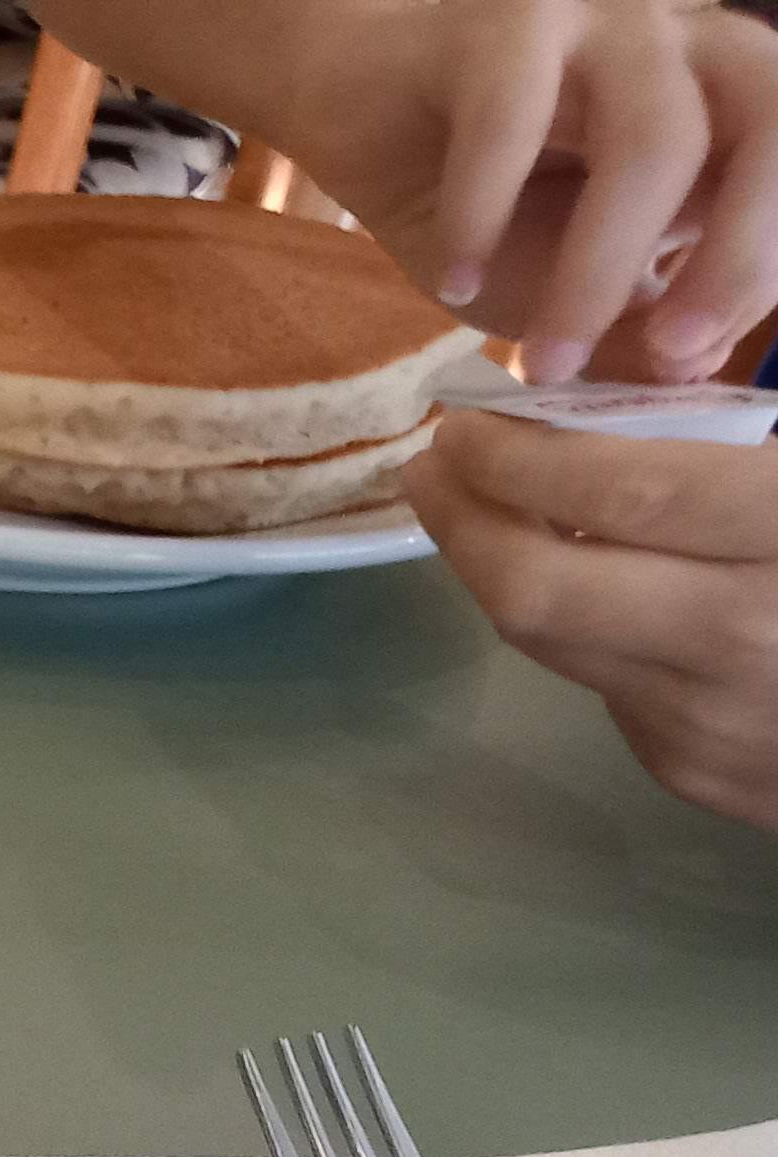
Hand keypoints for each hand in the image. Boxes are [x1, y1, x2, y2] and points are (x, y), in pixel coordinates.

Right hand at [265, 0, 777, 384]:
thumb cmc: (465, 190)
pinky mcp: (502, 22)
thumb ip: (625, 326)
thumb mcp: (555, 281)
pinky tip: (453, 283)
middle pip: (773, 121)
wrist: (348, 101)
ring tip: (539, 360)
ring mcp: (601, 22)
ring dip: (600, 269)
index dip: (762, 268)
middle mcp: (684, 46)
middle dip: (742, 249)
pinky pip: (510, 123)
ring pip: (651, 139)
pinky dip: (482, 220)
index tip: (686, 361)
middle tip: (675, 350)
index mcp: (722, 102)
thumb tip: (685, 377)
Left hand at [407, 407, 777, 829]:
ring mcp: (708, 720)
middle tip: (434, 460)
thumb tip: (642, 359)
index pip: (621, 494)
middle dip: (462, 520)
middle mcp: (743, 636)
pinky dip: (574, 622)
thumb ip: (747, 422)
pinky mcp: (692, 771)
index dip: (521, 454)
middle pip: (539, 589)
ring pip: (552, 640)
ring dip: (494, 569)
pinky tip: (576, 577)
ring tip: (474, 507)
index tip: (471, 415)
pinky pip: (603, 683)